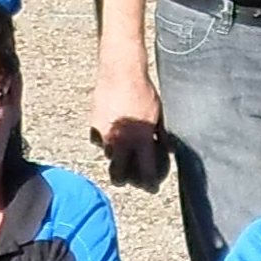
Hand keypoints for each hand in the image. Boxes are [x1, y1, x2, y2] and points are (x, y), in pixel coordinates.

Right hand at [90, 70, 166, 191]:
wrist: (120, 73)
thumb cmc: (143, 91)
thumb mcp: (159, 114)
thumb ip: (161, 135)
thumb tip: (167, 149)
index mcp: (141, 140)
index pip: (145, 171)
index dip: (149, 183)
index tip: (152, 188)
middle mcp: (121, 142)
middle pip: (118, 174)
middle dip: (124, 179)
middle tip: (129, 178)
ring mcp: (104, 135)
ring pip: (108, 155)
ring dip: (116, 155)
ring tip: (123, 147)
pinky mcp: (93, 125)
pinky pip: (98, 139)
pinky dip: (104, 138)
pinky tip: (112, 129)